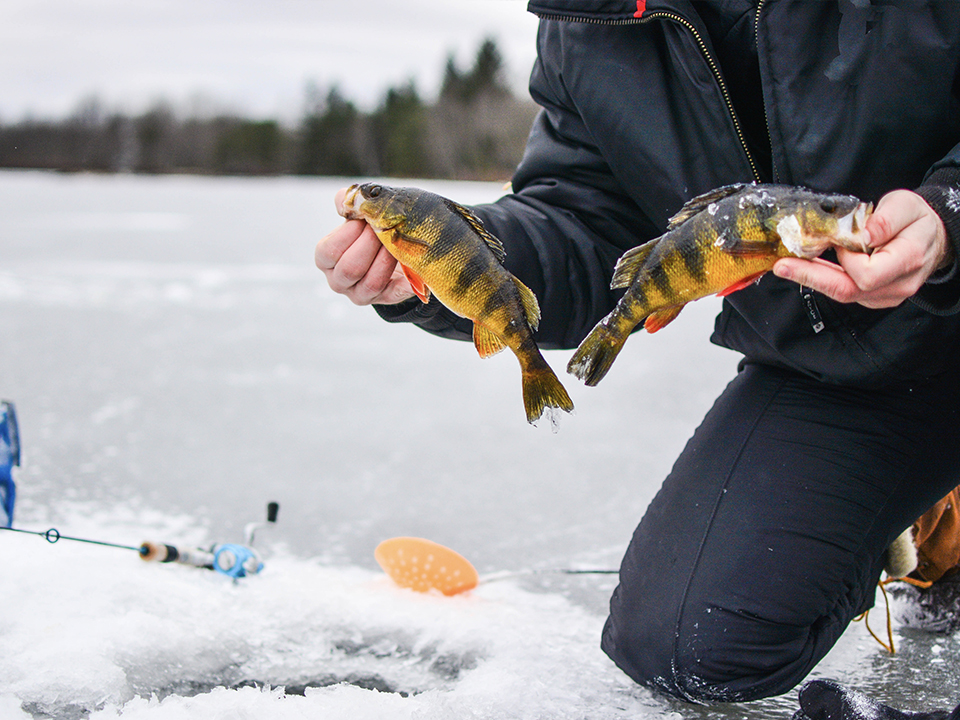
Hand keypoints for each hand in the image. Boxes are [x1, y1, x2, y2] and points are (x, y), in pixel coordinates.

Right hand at [314, 188, 414, 304]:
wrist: (394, 250)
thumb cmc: (370, 230)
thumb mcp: (358, 214)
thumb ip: (349, 201)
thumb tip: (346, 199)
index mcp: (326, 261)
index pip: (328, 251)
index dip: (348, 234)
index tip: (364, 221)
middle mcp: (339, 281)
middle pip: (349, 269)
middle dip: (369, 245)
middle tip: (383, 229)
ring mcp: (361, 294)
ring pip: (371, 283)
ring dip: (386, 259)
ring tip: (396, 242)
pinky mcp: (385, 299)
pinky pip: (395, 293)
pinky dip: (405, 281)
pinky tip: (411, 266)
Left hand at [773, 190, 949, 308]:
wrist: (931, 237)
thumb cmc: (917, 220)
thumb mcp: (907, 205)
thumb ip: (887, 218)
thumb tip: (866, 233)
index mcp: (908, 261)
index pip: (867, 274)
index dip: (848, 259)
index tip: (839, 241)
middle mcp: (896, 285)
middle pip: (847, 290)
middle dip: (811, 277)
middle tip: (782, 266)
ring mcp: (885, 296)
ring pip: (843, 293)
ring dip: (813, 278)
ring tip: (787, 266)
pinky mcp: (873, 297)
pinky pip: (845, 292)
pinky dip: (824, 279)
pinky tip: (810, 267)